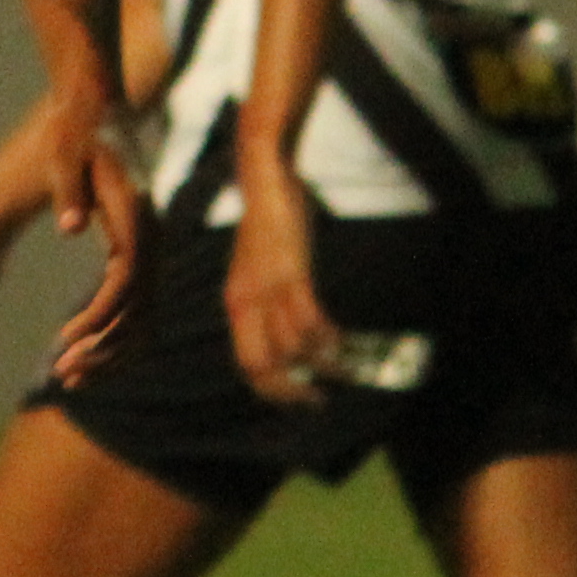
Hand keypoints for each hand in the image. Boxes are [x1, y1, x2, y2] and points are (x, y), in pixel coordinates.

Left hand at [19, 81, 144, 385]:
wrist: (98, 99)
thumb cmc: (75, 124)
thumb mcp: (64, 149)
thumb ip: (67, 186)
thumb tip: (71, 228)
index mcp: (136, 213)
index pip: (126, 280)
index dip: (99, 317)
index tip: (65, 342)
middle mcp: (151, 232)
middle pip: (140, 308)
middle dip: (104, 348)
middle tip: (63, 375)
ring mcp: (149, 240)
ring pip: (142, 312)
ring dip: (109, 348)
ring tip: (69, 376)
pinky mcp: (139, 243)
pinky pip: (134, 300)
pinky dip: (113, 330)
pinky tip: (85, 347)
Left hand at [222, 173, 336, 408]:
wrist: (263, 178)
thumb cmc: (267, 221)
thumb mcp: (257, 268)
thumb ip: (266, 297)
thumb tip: (286, 328)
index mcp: (236, 302)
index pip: (246, 362)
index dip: (271, 389)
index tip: (298, 398)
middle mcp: (245, 301)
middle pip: (262, 366)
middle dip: (291, 390)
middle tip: (318, 399)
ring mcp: (266, 287)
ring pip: (292, 346)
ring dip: (319, 362)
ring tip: (340, 365)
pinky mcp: (290, 271)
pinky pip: (309, 318)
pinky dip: (325, 336)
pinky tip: (338, 339)